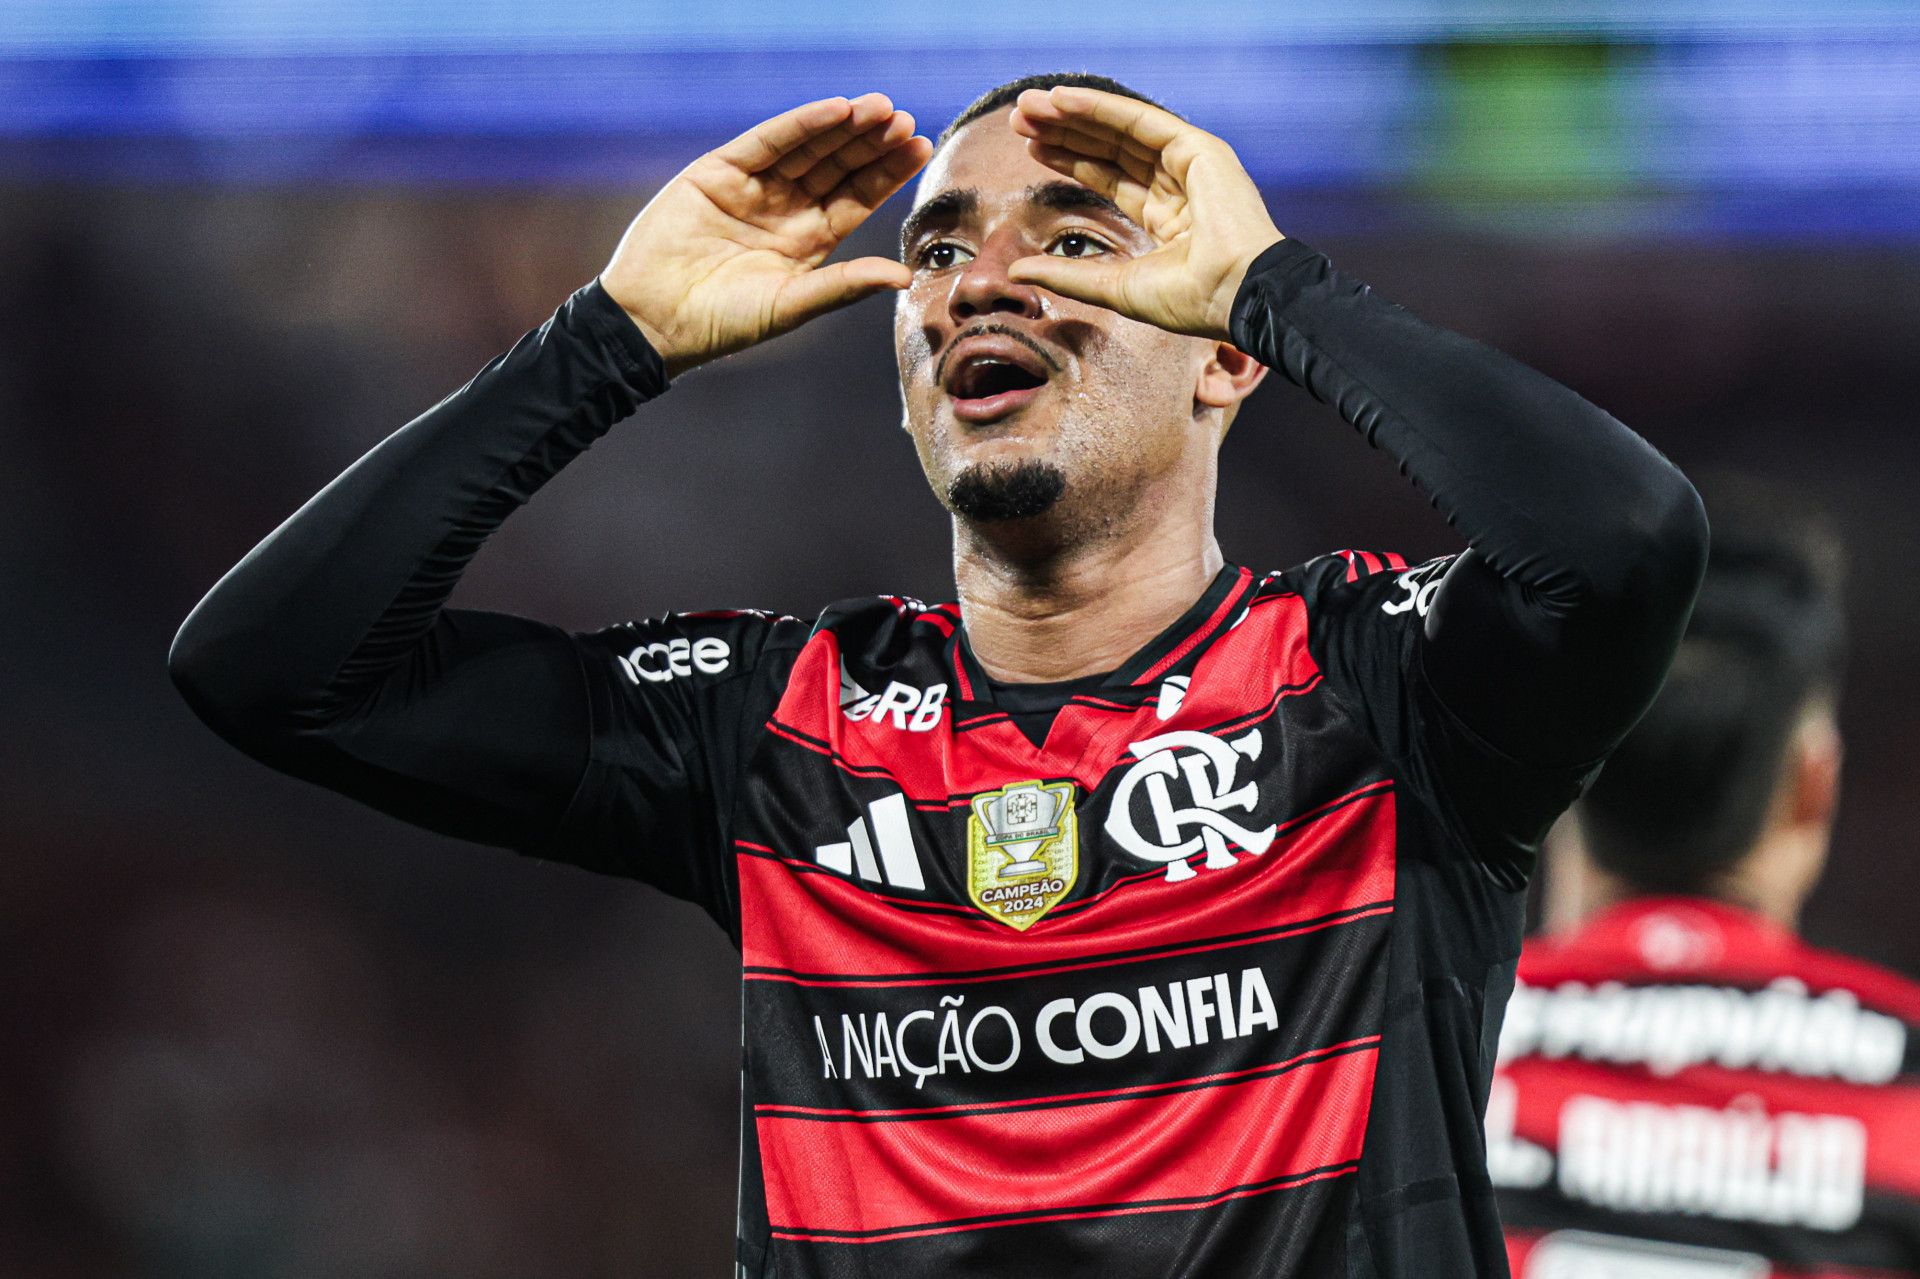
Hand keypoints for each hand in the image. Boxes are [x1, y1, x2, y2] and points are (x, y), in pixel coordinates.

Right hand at [601, 95, 932, 375]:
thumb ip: (846, 284)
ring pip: (808, 147)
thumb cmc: (724, 323)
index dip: (887, 172)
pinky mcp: (719, 171)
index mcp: (809, 239)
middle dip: (871, 143)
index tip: (919, 147)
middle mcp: (785, 208)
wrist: (655, 320)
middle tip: (903, 121)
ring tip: (879, 109)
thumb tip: (905, 276)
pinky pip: (767, 141)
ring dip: (843, 127)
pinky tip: (834, 110)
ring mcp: (753, 187)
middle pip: (838, 165)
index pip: (857, 197)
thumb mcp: (793, 304)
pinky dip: (800, 124)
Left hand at [1006, 87, 1282, 341]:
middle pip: (1111, 148)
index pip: (1110, 176)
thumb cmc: (1187, 301)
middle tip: (1018, 118)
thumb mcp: (1111, 286)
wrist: (1235, 295)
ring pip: (1121, 129)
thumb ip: (1065, 274)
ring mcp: (1191, 163)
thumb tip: (1015, 270)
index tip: (1029, 148)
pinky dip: (1100, 107)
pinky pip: (1140, 119)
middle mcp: (1178, 184)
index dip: (1070, 160)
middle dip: (1064, 132)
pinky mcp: (1199, 148)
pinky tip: (1062, 100)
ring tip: (1029, 106)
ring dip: (1074, 115)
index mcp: (1166, 216)